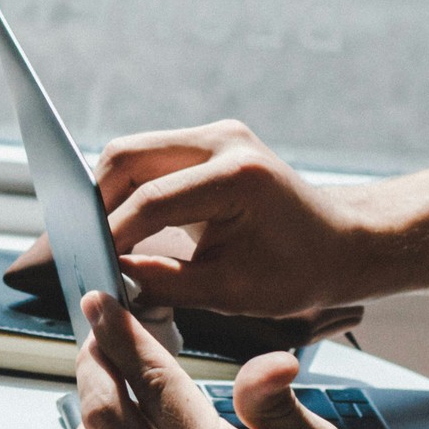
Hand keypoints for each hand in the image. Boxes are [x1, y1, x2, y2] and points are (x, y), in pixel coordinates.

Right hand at [8, 120, 375, 319]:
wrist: (344, 243)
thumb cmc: (301, 272)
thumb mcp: (232, 292)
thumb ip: (165, 283)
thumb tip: (111, 279)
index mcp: (236, 176)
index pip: (150, 201)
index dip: (111, 236)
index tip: (90, 268)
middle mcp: (223, 141)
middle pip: (127, 157)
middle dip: (96, 203)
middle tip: (84, 248)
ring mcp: (215, 136)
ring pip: (131, 153)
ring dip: (110, 194)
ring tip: (101, 240)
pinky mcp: (209, 143)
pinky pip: (150, 159)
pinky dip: (129, 190)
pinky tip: (124, 226)